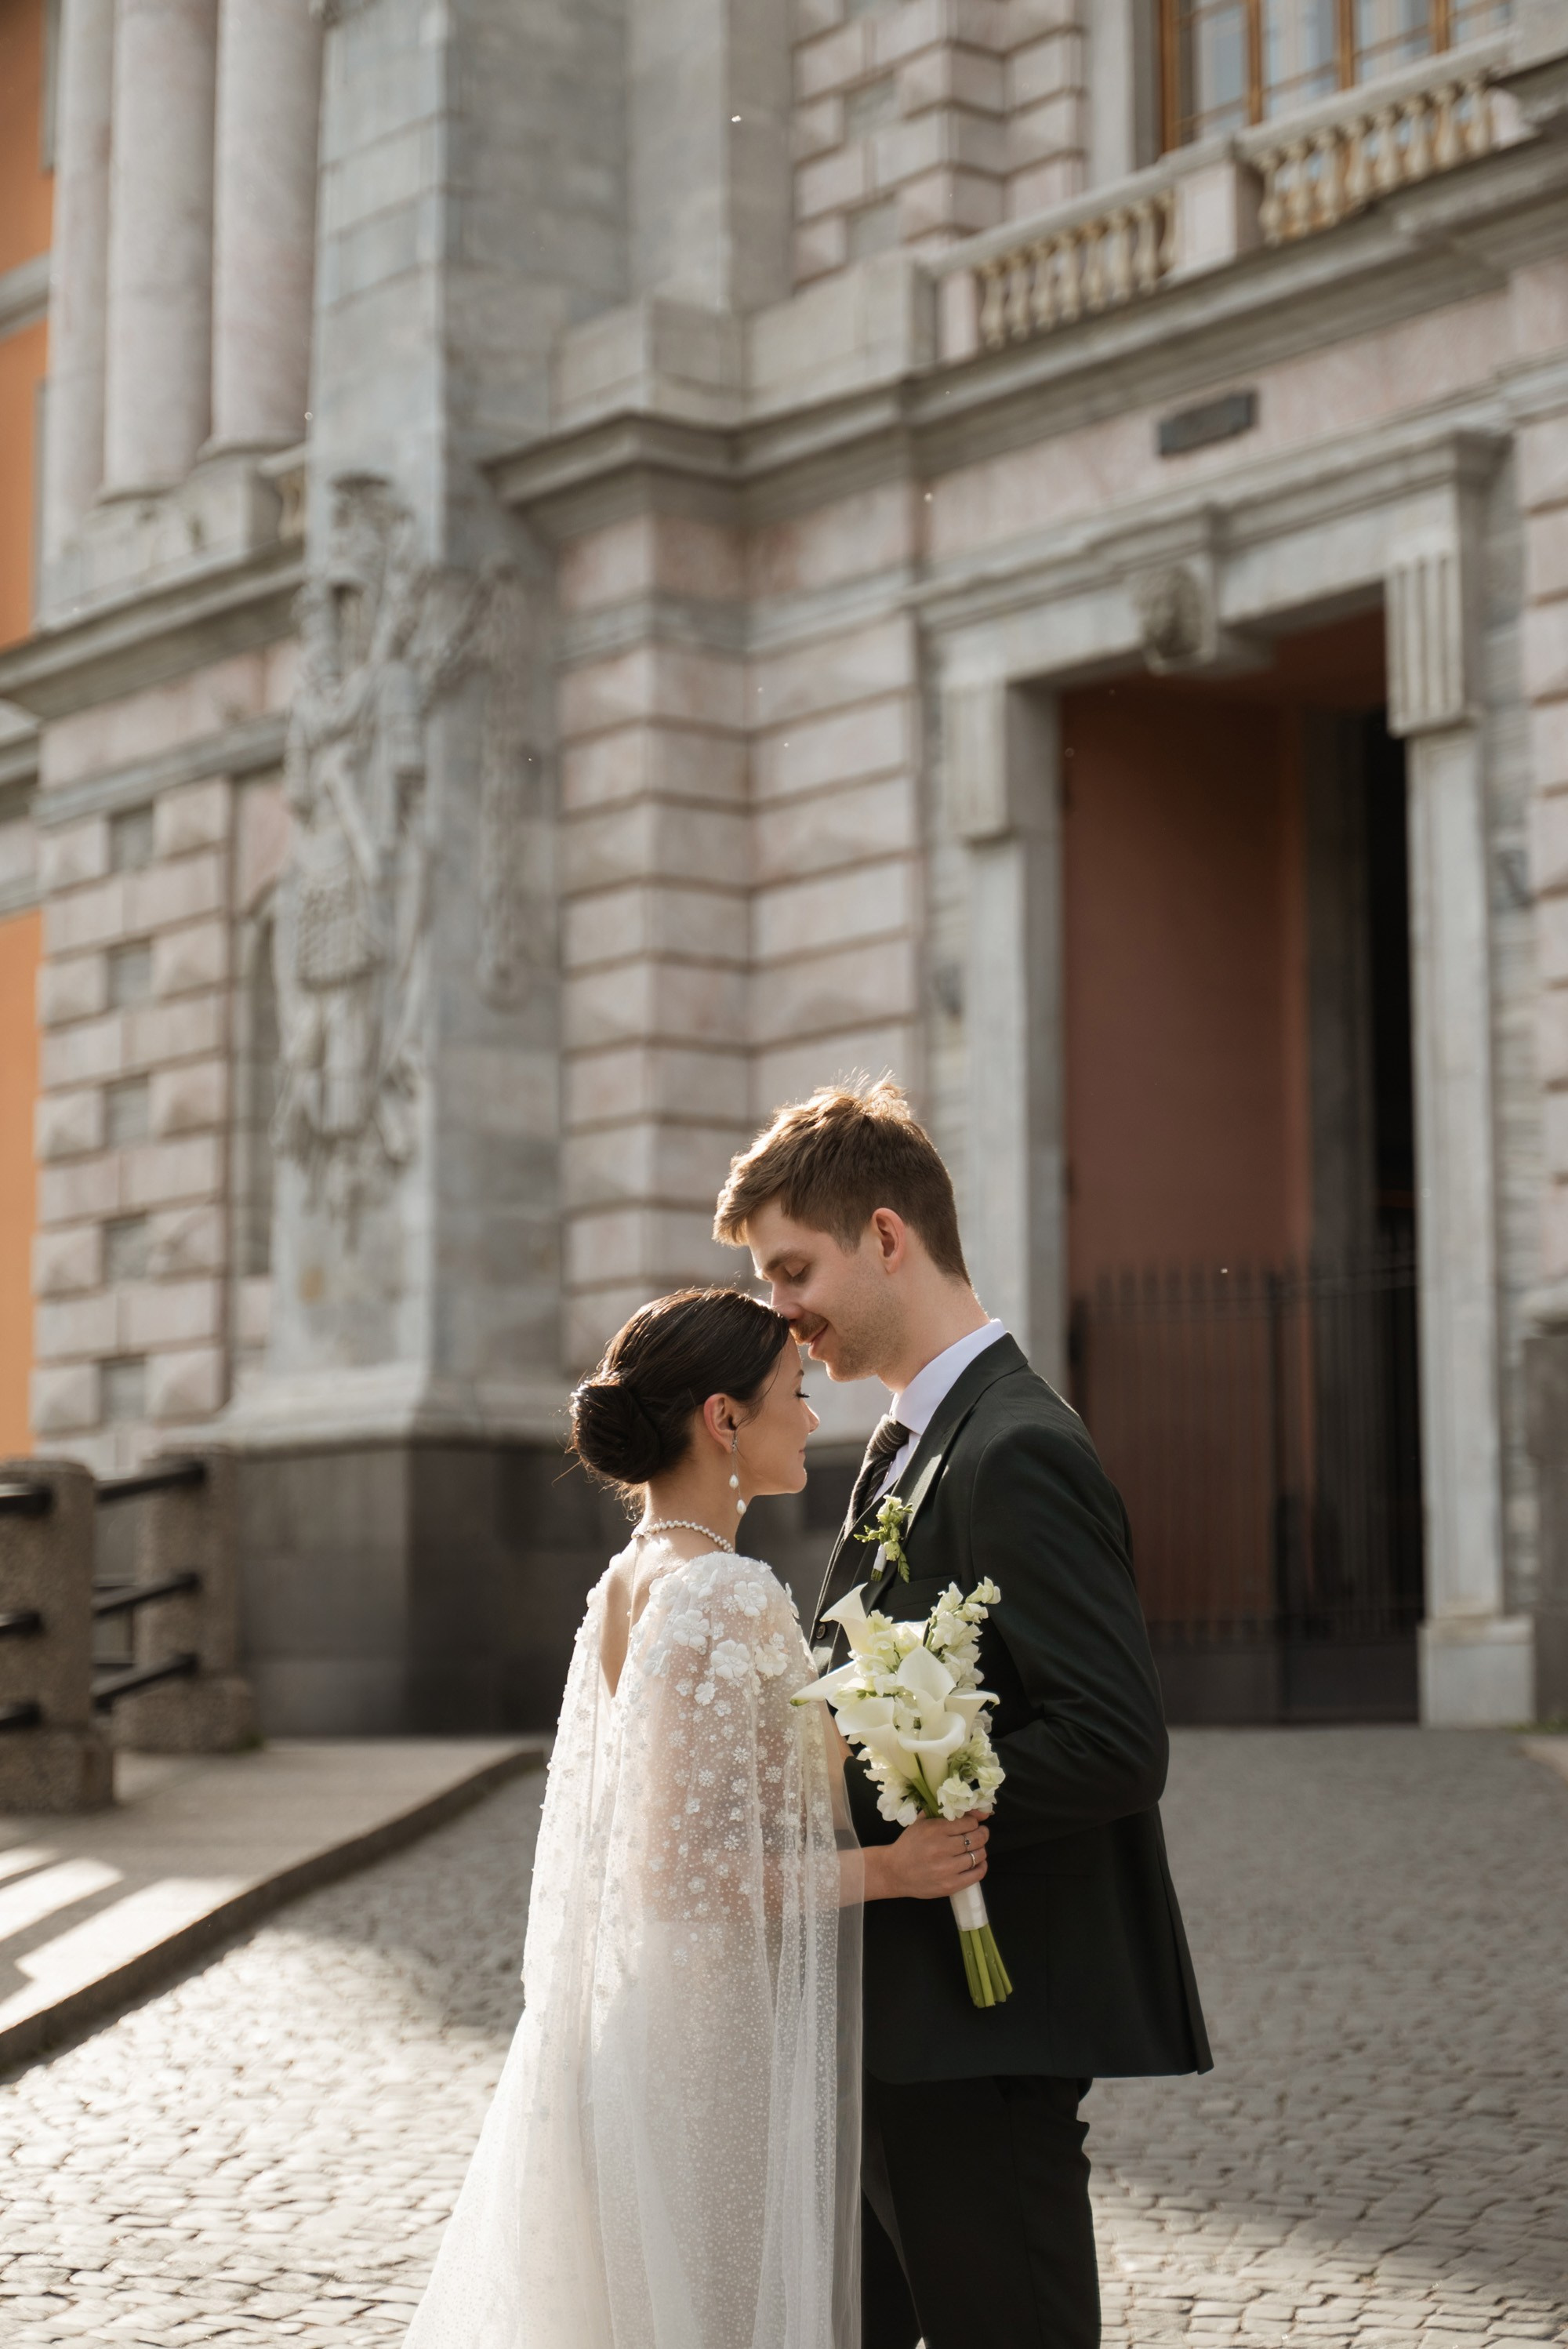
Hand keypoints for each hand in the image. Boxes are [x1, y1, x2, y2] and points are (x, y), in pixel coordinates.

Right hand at [864, 1811, 988, 1901]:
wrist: (894, 1872)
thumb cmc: (910, 1844)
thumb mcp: (922, 1822)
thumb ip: (946, 1813)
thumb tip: (979, 1813)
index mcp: (935, 1830)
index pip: (970, 1823)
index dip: (974, 1823)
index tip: (971, 1825)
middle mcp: (942, 1848)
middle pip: (977, 1838)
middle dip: (982, 1834)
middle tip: (980, 1834)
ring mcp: (947, 1869)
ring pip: (979, 1855)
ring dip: (980, 1850)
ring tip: (975, 1849)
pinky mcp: (950, 1886)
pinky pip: (977, 1874)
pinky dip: (981, 1866)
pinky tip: (976, 1863)